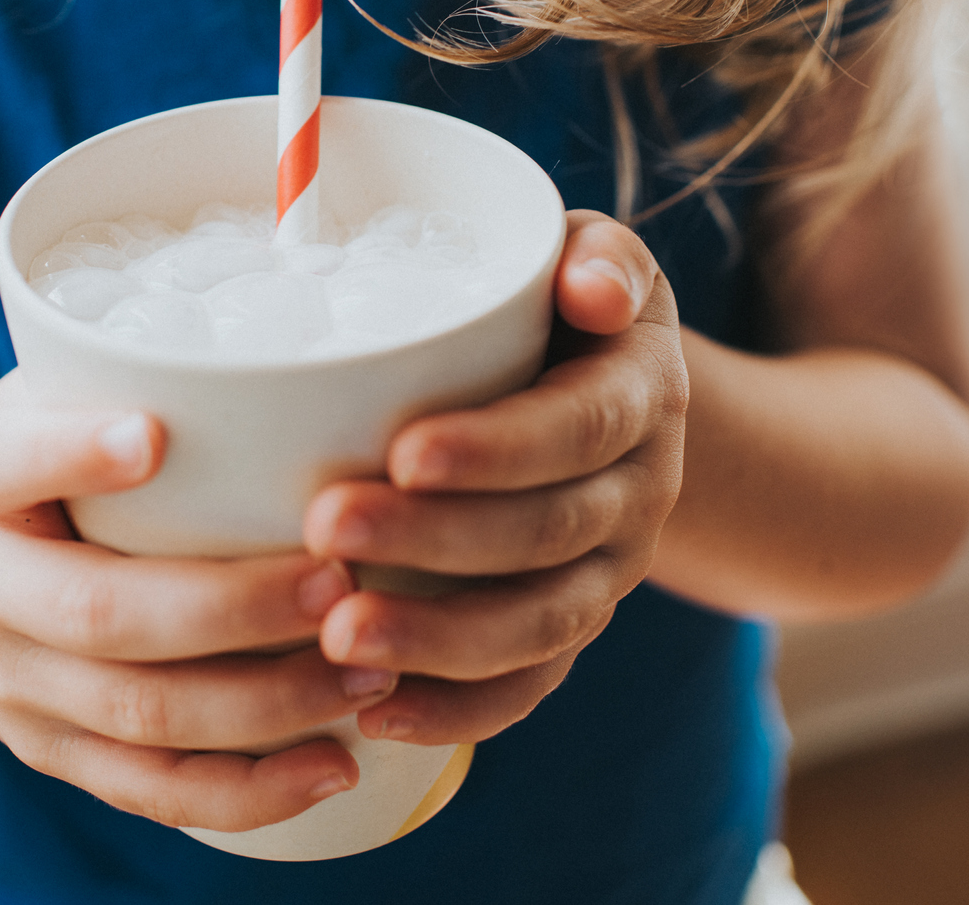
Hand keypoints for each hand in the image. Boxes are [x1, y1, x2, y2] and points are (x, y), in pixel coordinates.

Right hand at [0, 375, 401, 829]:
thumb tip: (288, 309)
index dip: (75, 450)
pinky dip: (249, 792)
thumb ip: (120, 372)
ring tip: (367, 670)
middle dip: (232, 609)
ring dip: (268, 703)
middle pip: (102, 615)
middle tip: (339, 577)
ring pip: (141, 717)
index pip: (6, 461)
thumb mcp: (28, 401)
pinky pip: (151, 790)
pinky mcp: (52, 755)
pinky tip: (334, 766)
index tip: (153, 433)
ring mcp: (13, 689)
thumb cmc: (16, 475)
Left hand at [301, 210, 687, 746]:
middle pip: (547, 531)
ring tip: (338, 639)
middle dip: (436, 538)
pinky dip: (459, 710)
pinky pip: (530, 685)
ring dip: (440, 639)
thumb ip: (601, 259)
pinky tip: (376, 712)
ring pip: (541, 624)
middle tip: (327, 528)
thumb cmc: (564, 309)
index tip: (403, 452)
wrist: (614, 394)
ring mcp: (608, 571)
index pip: (579, 428)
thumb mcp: (595, 257)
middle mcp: (638, 492)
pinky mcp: (570, 625)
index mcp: (641, 395)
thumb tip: (591, 288)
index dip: (498, 448)